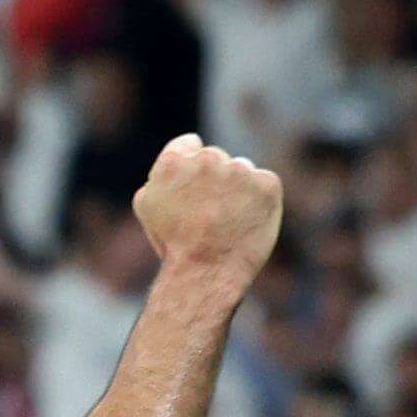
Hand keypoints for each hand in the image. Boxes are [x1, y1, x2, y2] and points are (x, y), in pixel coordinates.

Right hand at [133, 132, 283, 282]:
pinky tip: (244, 221)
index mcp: (172, 163)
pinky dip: (256, 200)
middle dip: (212, 178)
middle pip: (214, 158)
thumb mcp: (148, 206)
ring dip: (235, 188)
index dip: (188, 165)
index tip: (190, 185)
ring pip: (240, 170)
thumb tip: (180, 160)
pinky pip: (262, 183)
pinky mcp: (267, 183)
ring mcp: (240, 170)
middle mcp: (207, 159)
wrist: (206, 272)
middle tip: (206, 213)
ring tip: (225, 221)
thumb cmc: (174, 244)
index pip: (187, 144)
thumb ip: (162, 176)